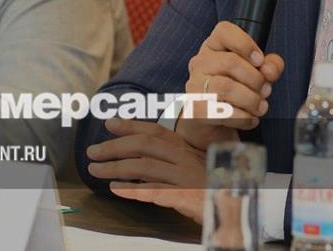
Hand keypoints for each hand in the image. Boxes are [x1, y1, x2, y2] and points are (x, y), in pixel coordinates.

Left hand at [86, 118, 207, 221]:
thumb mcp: (195, 167)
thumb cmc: (214, 188)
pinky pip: (156, 191)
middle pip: (145, 146)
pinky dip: (133, 189)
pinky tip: (117, 190)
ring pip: (145, 166)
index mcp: (187, 148)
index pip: (155, 131)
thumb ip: (173, 158)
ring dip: (116, 167)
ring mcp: (186, 177)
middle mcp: (186, 158)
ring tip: (96, 171)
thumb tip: (141, 154)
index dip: (130, 125)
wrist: (240, 209)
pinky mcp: (187, 197)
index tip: (108, 124)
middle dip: (115, 146)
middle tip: (92, 151)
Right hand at [177, 21, 283, 149]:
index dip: (245, 43)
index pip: (224, 31)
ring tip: (260, 107)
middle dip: (255, 79)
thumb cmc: (235, 93)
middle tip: (266, 90)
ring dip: (251, 100)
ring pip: (226, 87)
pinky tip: (250, 119)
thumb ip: (270, 66)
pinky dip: (244, 118)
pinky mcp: (195, 110)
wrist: (212, 124)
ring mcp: (195, 86)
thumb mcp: (256, 73)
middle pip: (230, 62)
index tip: (260, 61)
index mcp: (214, 47)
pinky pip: (223, 112)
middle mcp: (200, 63)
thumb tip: (269, 70)